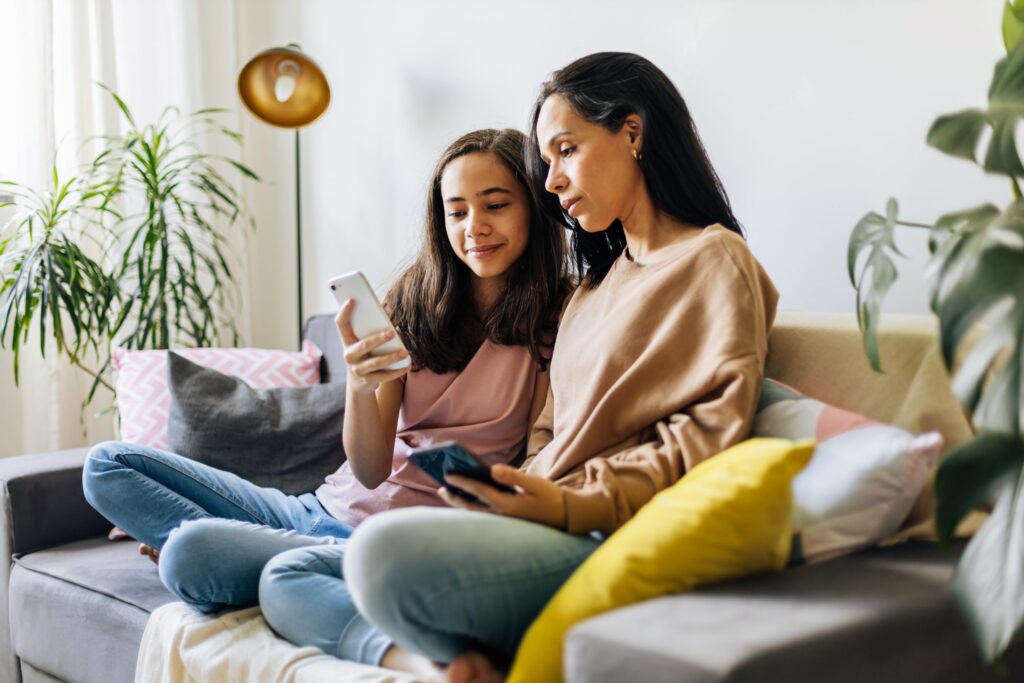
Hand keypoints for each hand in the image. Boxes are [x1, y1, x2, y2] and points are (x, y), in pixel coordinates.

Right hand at [336, 300, 408, 393]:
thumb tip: (390, 313)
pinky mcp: (367, 381)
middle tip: (392, 332)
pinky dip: (396, 371)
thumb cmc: (365, 354)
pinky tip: (406, 365)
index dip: (344, 312)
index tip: (352, 299)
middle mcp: (349, 355)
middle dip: (378, 339)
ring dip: (391, 357)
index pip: (341, 324)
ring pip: (375, 363)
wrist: (359, 383)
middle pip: (363, 345)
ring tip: (405, 352)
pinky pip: (383, 376)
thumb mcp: (363, 342)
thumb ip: (371, 329)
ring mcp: (357, 370)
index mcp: (347, 341)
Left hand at [441, 465, 566, 529]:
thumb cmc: (551, 498)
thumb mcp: (535, 484)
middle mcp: (502, 516)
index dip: (462, 481)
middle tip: (440, 487)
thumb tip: (492, 469)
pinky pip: (483, 516)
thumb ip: (513, 476)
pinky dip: (471, 508)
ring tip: (448, 494)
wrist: (566, 518)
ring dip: (460, 504)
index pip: (479, 491)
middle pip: (471, 506)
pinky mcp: (506, 523)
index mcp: (507, 505)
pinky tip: (466, 501)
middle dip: (454, 496)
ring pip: (475, 513)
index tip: (447, 474)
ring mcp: (503, 522)